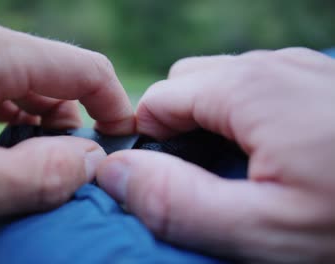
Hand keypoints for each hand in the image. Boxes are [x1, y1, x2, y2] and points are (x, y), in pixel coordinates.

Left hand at [0, 19, 134, 246]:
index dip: (113, 107)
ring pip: (26, 91)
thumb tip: (90, 164)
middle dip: (76, 125)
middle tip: (71, 177)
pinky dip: (11, 131)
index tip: (122, 149)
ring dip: (42, 132)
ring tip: (32, 175)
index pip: (81, 69)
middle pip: (56, 78)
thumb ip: (32, 177)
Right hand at [96, 48, 334, 262]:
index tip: (165, 180)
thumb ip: (180, 201)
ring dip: (211, 123)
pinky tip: (271, 155)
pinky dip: (244, 117)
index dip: (147, 141)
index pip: (158, 99)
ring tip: (236, 171)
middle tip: (200, 179)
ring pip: (220, 84)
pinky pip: (256, 88)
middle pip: (186, 85)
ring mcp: (299, 70)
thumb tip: (115, 173)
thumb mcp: (265, 229)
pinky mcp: (316, 83)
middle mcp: (273, 64)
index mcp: (250, 88)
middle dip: (178, 128)